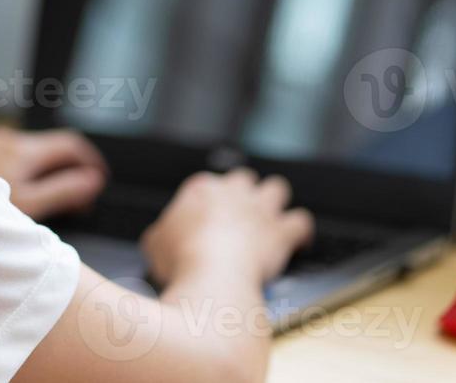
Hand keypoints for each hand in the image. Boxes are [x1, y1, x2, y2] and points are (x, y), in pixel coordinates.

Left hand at [0, 127, 107, 219]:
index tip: (99, 181)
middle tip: (78, 202)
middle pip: (53, 148)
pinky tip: (25, 195)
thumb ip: (64, 191)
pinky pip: (15, 156)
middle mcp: (8, 139)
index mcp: (23, 149)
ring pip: (34, 153)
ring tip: (51, 202)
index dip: (91, 160)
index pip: (71, 143)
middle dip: (70, 171)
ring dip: (48, 173)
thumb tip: (94, 180)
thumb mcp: (29, 207)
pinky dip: (28, 171)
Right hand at [140, 168, 313, 286]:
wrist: (212, 276)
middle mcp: (233, 192)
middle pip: (244, 179)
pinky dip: (300, 231)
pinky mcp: (282, 231)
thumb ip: (162, 235)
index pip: (208, 185)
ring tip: (271, 218)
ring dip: (275, 202)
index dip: (209, 203)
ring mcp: (260, 209)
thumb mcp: (154, 244)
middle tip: (238, 214)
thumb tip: (160, 240)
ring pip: (276, 188)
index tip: (207, 218)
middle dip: (244, 193)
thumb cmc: (182, 260)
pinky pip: (301, 222)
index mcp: (201, 189)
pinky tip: (298, 241)